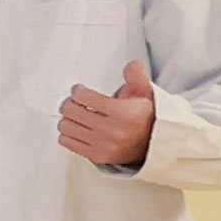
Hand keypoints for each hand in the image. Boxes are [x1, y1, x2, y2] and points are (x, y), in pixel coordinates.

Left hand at [67, 57, 162, 171]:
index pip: (83, 96)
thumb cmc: (146, 116)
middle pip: (70, 111)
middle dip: (70, 103)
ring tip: (77, 116)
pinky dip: (68, 134)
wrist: (155, 143)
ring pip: (65, 127)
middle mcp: (113, 130)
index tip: (80, 90)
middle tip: (75, 102)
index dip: (78, 91)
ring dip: (68, 119)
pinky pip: (67, 142)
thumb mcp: (146, 93)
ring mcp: (104, 145)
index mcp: (123, 112)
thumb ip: (136, 76)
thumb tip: (134, 64)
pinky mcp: (98, 156)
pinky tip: (78, 129)